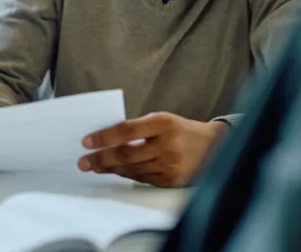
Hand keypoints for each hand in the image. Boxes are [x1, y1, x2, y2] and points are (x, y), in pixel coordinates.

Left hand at [78, 112, 227, 187]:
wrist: (217, 147)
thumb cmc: (184, 130)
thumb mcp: (163, 120)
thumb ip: (139, 128)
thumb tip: (108, 138)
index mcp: (164, 123)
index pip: (127, 130)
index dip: (104, 137)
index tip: (87, 141)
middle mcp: (168, 145)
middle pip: (126, 155)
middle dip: (101, 159)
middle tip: (84, 161)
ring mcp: (171, 165)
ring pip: (132, 170)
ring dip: (111, 169)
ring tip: (96, 166)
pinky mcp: (172, 181)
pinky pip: (143, 179)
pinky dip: (128, 174)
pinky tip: (116, 171)